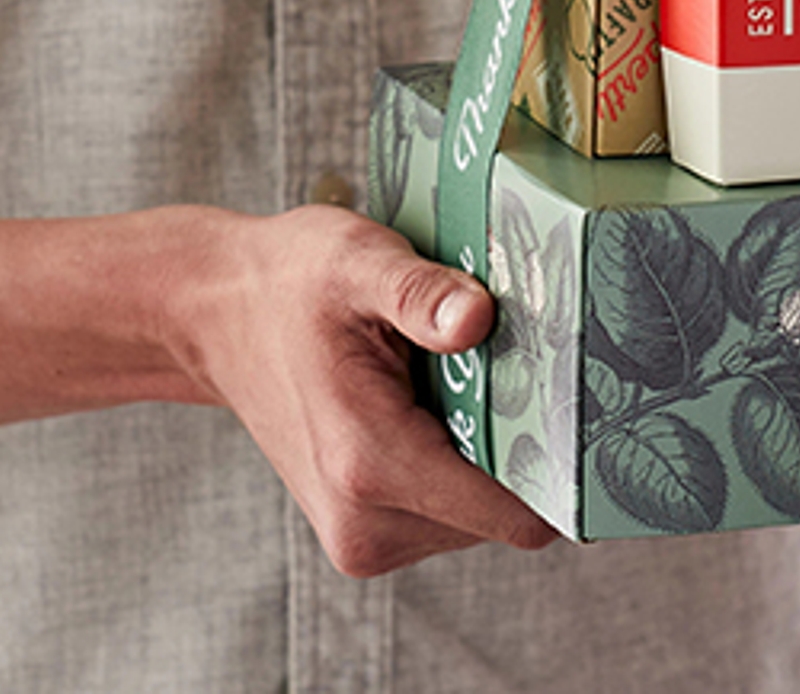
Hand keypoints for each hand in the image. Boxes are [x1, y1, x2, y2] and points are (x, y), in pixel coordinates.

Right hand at [165, 206, 559, 577]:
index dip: (562, 471)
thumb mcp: (358, 260)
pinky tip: (430, 406)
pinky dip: (455, 466)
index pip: (515, 516)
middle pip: (502, 517)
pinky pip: (446, 515)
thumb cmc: (289, 281)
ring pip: (478, 519)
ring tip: (454, 384)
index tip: (583, 414)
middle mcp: (365, 524)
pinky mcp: (361, 535)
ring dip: (484, 457)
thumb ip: (420, 293)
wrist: (215, 315)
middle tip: (512, 372)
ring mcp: (360, 538)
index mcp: (371, 465)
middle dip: (520, 450)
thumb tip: (479, 318)